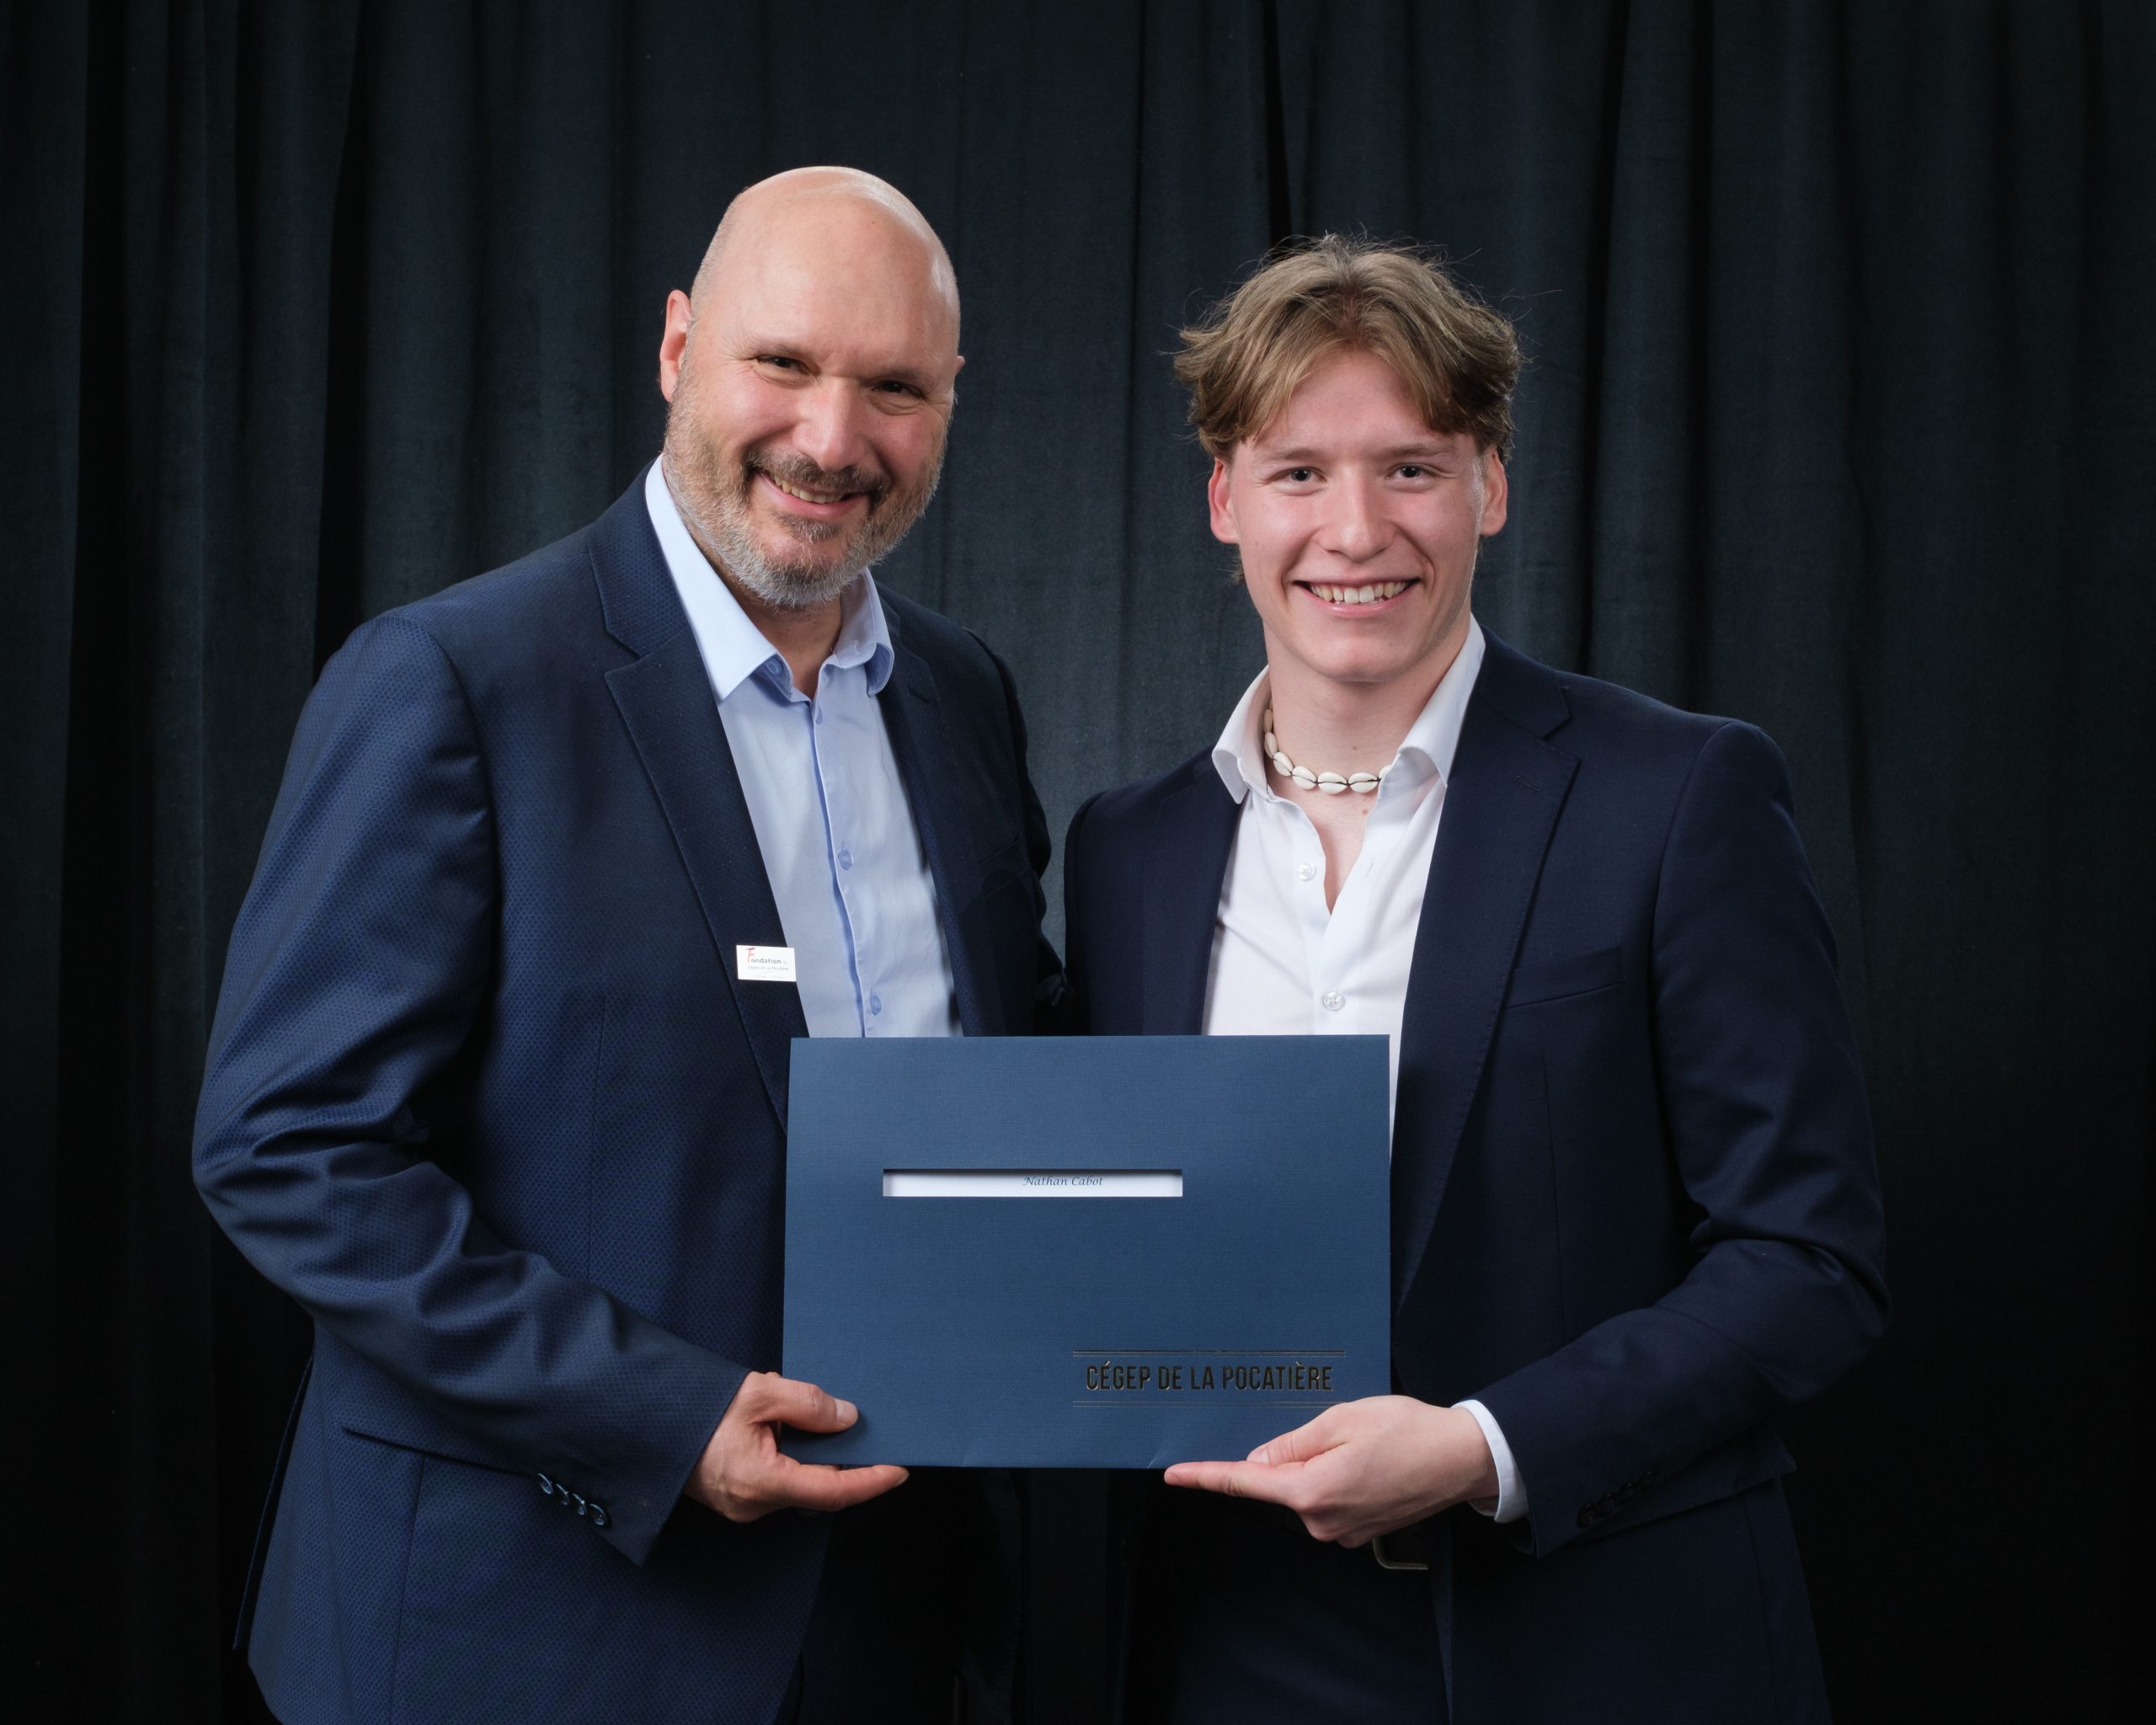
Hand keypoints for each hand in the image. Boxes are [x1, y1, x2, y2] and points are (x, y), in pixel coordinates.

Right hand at [684, 1371, 907, 1521]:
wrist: (644, 1418)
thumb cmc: (695, 1407)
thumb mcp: (759, 1392)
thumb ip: (808, 1405)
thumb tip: (847, 1419)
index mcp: (761, 1482)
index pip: (832, 1490)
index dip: (870, 1481)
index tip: (900, 1469)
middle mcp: (754, 1504)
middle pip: (815, 1483)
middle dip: (831, 1448)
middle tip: (830, 1410)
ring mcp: (742, 1505)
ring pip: (795, 1477)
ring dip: (802, 1444)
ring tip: (778, 1403)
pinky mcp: (735, 1497)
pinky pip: (775, 1476)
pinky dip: (784, 1449)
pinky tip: (767, 1418)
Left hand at [1162, 1396, 1496, 1546]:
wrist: (1462, 1459)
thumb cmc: (1406, 1431)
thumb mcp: (1342, 1420)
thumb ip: (1293, 1444)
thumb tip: (1258, 1463)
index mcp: (1312, 1491)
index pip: (1245, 1483)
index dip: (1206, 1476)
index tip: (1173, 1474)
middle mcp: (1322, 1522)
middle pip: (1280, 1484)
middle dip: (1292, 1455)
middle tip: (1338, 1429)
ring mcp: (1342, 1532)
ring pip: (1305, 1492)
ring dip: (1317, 1466)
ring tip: (1362, 1442)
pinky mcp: (1359, 1533)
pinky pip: (1327, 1502)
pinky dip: (1333, 1479)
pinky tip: (1366, 1461)